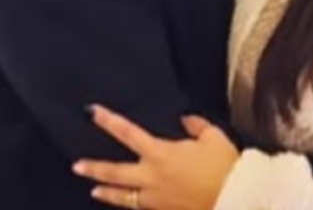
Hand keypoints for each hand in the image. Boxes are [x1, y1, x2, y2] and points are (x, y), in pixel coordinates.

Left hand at [73, 105, 239, 209]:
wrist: (235, 200)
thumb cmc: (225, 167)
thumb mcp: (213, 137)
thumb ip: (196, 125)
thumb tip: (185, 119)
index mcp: (160, 154)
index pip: (127, 133)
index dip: (108, 121)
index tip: (93, 112)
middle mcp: (152, 177)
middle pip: (115, 172)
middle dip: (94, 168)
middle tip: (77, 166)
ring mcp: (155, 199)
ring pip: (123, 196)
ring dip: (107, 192)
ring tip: (93, 190)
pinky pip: (141, 208)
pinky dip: (131, 206)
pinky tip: (129, 205)